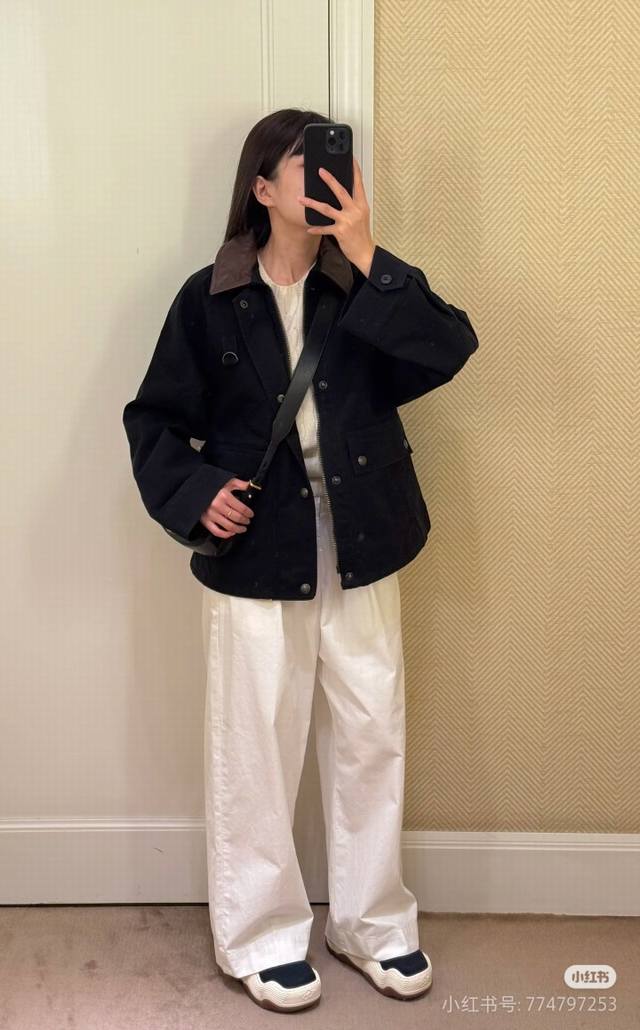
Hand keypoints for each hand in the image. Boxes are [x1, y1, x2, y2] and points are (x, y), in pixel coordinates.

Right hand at [200, 477, 253, 537]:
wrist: (196, 491)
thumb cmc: (213, 486)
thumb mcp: (227, 482)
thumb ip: (240, 484)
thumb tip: (251, 486)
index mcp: (224, 496)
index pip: (242, 508)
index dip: (249, 513)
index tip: (251, 514)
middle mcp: (217, 506)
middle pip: (237, 518)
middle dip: (245, 521)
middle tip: (247, 521)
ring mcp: (211, 515)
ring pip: (229, 527)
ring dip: (238, 529)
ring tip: (243, 528)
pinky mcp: (205, 521)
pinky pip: (217, 532)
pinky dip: (226, 535)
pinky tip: (231, 533)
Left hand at [297, 157, 375, 276]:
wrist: (365, 252)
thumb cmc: (361, 234)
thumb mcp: (361, 215)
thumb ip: (353, 203)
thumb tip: (342, 192)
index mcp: (361, 204)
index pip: (358, 183)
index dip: (354, 170)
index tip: (350, 159)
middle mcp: (355, 210)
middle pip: (340, 191)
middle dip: (329, 180)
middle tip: (320, 170)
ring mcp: (347, 220)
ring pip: (327, 208)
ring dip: (312, 203)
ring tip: (301, 198)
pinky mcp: (340, 231)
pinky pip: (325, 228)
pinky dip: (316, 228)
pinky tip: (308, 227)